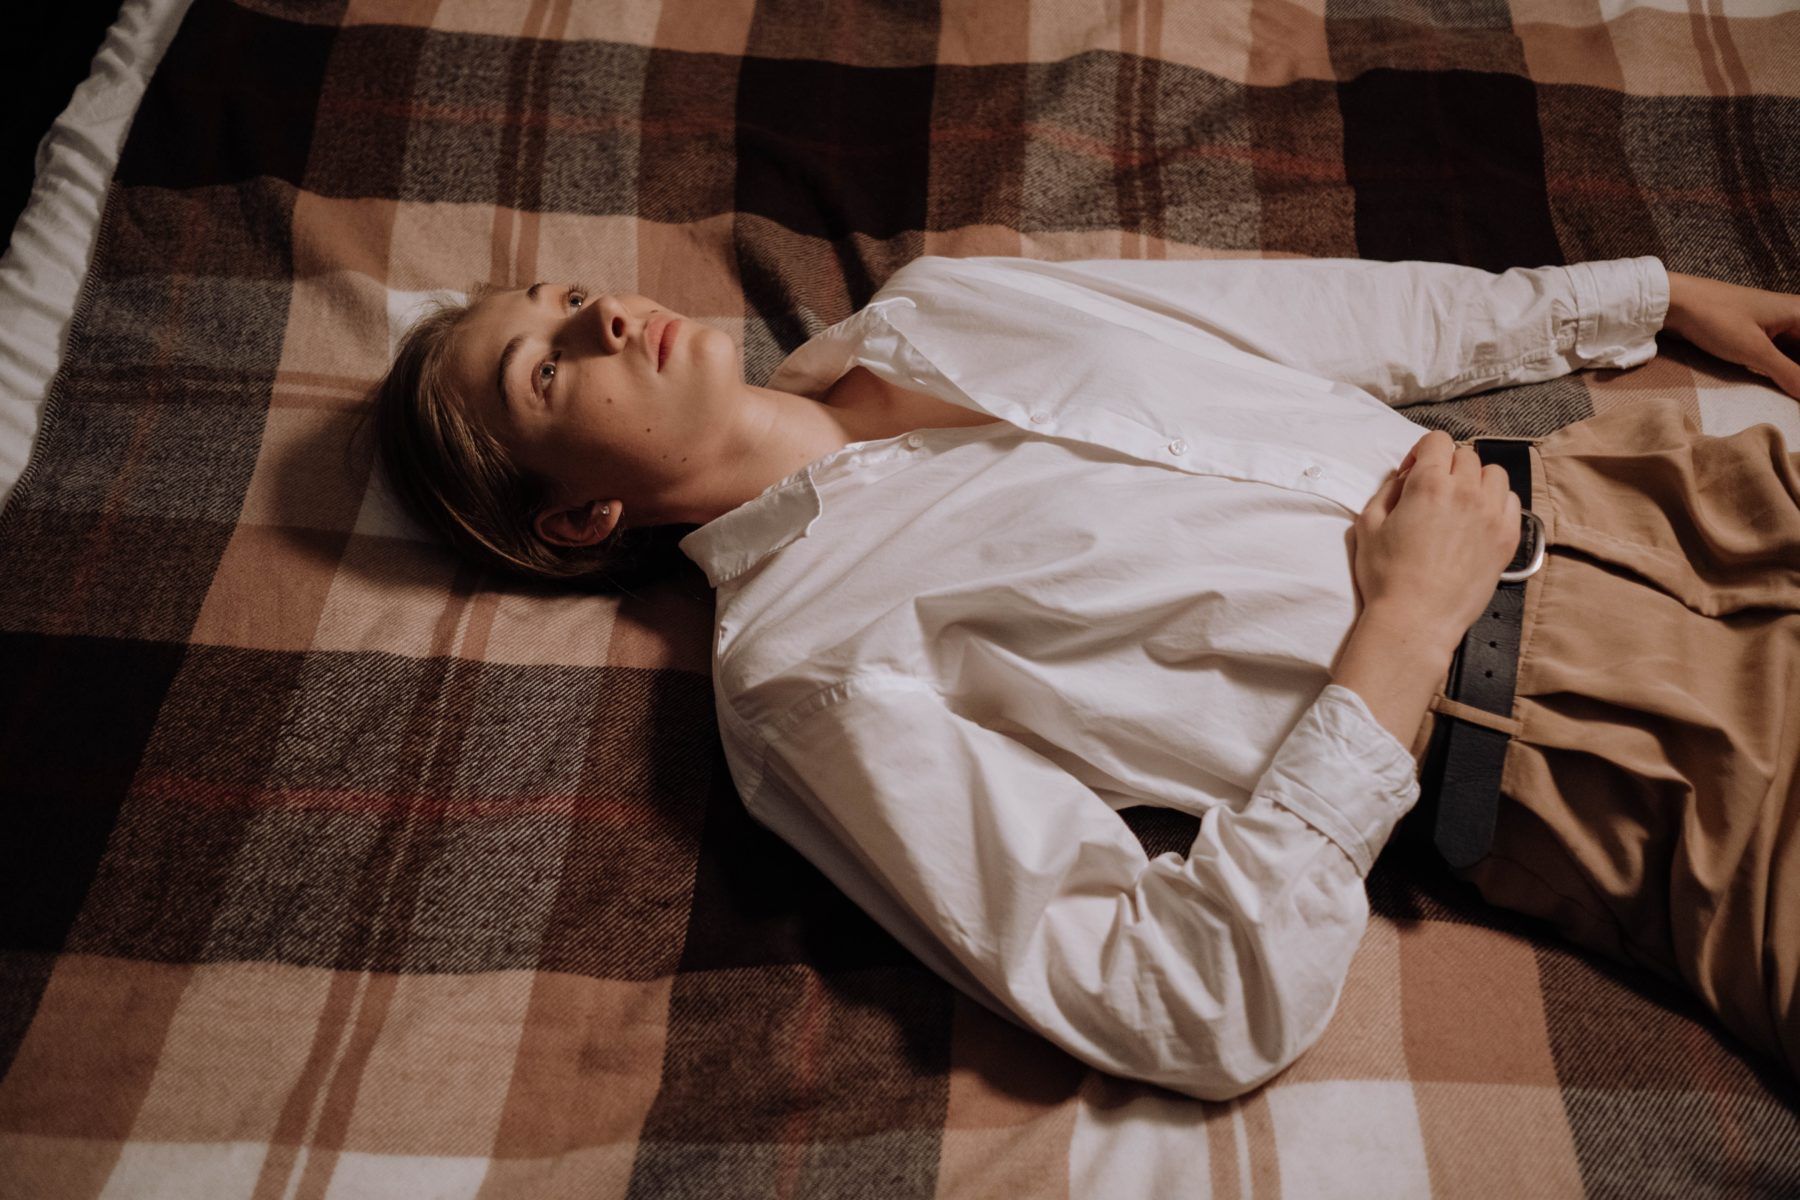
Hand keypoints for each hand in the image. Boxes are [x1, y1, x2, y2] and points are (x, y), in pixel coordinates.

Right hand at [1349, 430, 1522, 656]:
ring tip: (1461, 503)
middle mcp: (1467, 493)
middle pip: (1466, 456)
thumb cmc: (1387, 577)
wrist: (1416, 619)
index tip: (1413, 472)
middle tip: (1432, 491)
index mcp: (1430, 485)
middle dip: (1447, 466)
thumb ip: (1386, 491)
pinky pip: (1512, 502)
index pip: (1437, 440)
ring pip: (1494, 475)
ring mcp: (1492, 515)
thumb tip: (1404, 479)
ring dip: (1476, 481)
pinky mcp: (1507, 538)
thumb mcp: (1368, 526)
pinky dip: (1497, 503)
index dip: (1422, 452)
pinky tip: (1479, 520)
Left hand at [1665, 270, 1799, 399]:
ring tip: (1791, 394)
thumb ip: (1789, 374)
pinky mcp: (1757, 336)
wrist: (1674, 302)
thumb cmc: (1716, 318)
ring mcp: (1775, 326)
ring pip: (1794, 355)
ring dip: (1793, 374)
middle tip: (1795, 394)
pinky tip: (1783, 387)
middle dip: (1799, 376)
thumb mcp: (1754, 351)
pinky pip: (1781, 356)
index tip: (1799, 391)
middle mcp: (1793, 316)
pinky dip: (1783, 371)